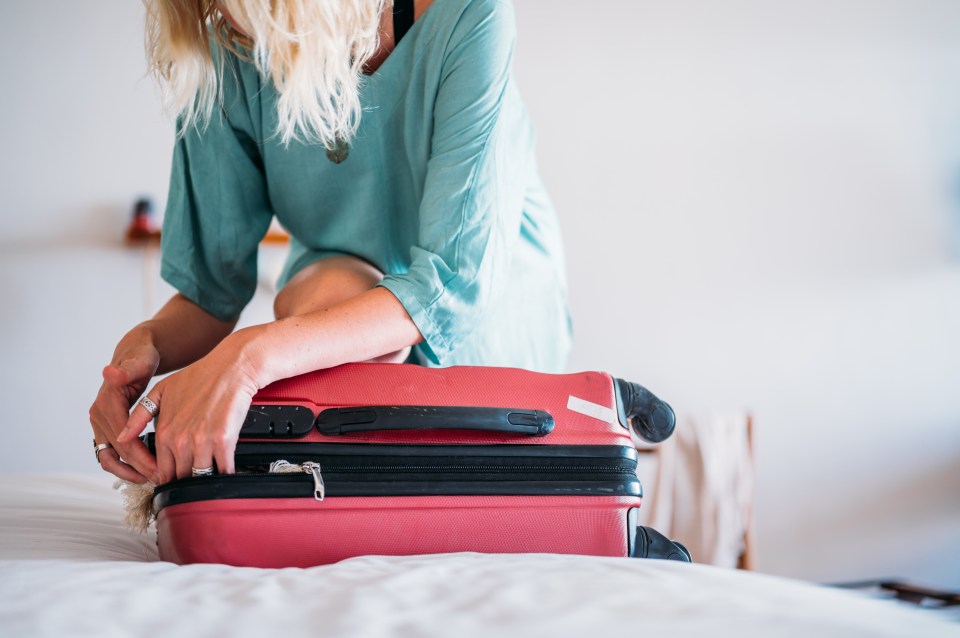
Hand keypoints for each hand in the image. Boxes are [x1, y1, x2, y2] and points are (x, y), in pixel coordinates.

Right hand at [89, 343, 161, 483]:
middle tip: (161, 479)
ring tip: (150, 480)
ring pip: (109, 457)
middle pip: (118, 451)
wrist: (135, 356)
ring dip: (127, 471)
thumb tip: (109, 372)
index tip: (160, 469)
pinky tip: (143, 471)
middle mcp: (98, 415)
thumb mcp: (140, 361)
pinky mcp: (104, 429)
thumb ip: (128, 370)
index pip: (123, 438)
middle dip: (139, 467)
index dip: (141, 457)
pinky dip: (125, 465)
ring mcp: (99, 424)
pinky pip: (111, 454)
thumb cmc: (141, 359)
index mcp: (107, 403)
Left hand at [117, 335, 260, 482]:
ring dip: (206, 479)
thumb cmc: (200, 376)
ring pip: (200, 476)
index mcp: (164, 432)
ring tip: (211, 475)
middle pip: (181, 477)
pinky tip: (227, 470)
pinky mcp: (223, 440)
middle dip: (187, 480)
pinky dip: (225, 473)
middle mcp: (180, 440)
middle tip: (195, 480)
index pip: (162, 470)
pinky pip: (223, 469)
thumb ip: (139, 417)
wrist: (231, 368)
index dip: (170, 477)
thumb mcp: (161, 392)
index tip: (178, 476)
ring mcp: (202, 441)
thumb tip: (122, 438)